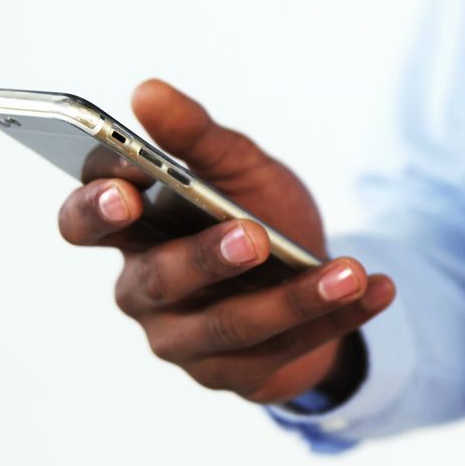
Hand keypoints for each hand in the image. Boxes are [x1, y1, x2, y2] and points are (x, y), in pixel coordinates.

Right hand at [57, 79, 394, 403]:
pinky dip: (339, 317)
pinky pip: (289, 348)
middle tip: (252, 235)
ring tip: (349, 272)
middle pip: (159, 281)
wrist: (304, 275)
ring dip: (295, 299)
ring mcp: (188, 342)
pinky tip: (379, 288)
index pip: (85, 224)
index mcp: (131, 234)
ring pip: (232, 325)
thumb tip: (147, 91)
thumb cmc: (254, 213)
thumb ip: (195, 136)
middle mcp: (145, 293)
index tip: (125, 189)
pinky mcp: (238, 374)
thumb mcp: (236, 169)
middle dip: (206, 259)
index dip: (95, 210)